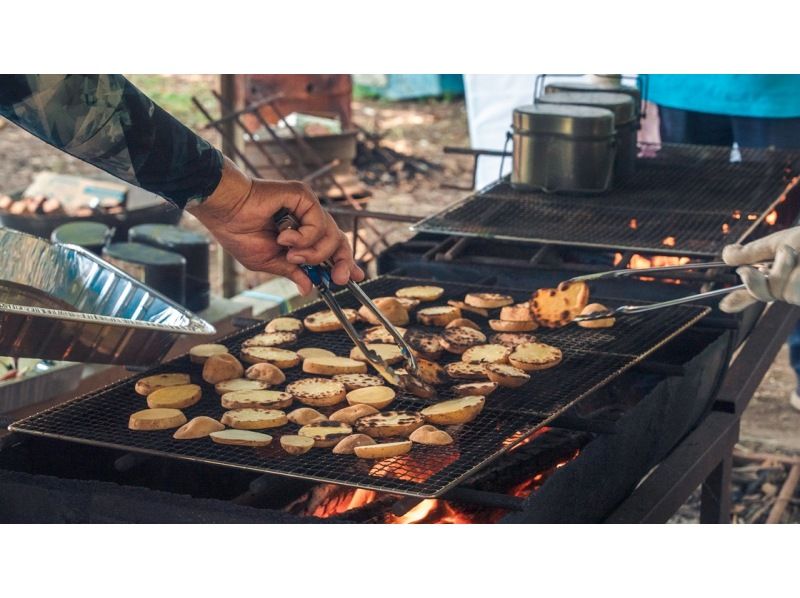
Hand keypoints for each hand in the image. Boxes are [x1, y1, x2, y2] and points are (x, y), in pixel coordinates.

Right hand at [188, 157, 363, 294]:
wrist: (225, 213)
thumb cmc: (239, 233)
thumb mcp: (269, 262)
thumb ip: (292, 272)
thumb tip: (308, 288)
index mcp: (301, 236)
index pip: (331, 249)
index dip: (345, 263)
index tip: (356, 277)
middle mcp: (307, 220)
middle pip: (339, 241)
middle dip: (343, 262)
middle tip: (339, 279)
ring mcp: (307, 208)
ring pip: (331, 235)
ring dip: (313, 253)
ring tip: (290, 254)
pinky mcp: (304, 197)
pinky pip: (319, 223)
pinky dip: (305, 237)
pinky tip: (284, 238)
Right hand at [719, 227, 799, 312]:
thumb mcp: (777, 241)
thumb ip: (752, 252)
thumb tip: (725, 255)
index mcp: (778, 272)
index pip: (756, 288)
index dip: (739, 299)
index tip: (724, 305)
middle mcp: (787, 285)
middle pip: (758, 293)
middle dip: (750, 282)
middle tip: (744, 271)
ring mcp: (795, 292)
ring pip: (771, 289)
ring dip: (779, 265)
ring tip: (792, 252)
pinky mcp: (799, 296)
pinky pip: (784, 288)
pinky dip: (786, 268)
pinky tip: (796, 259)